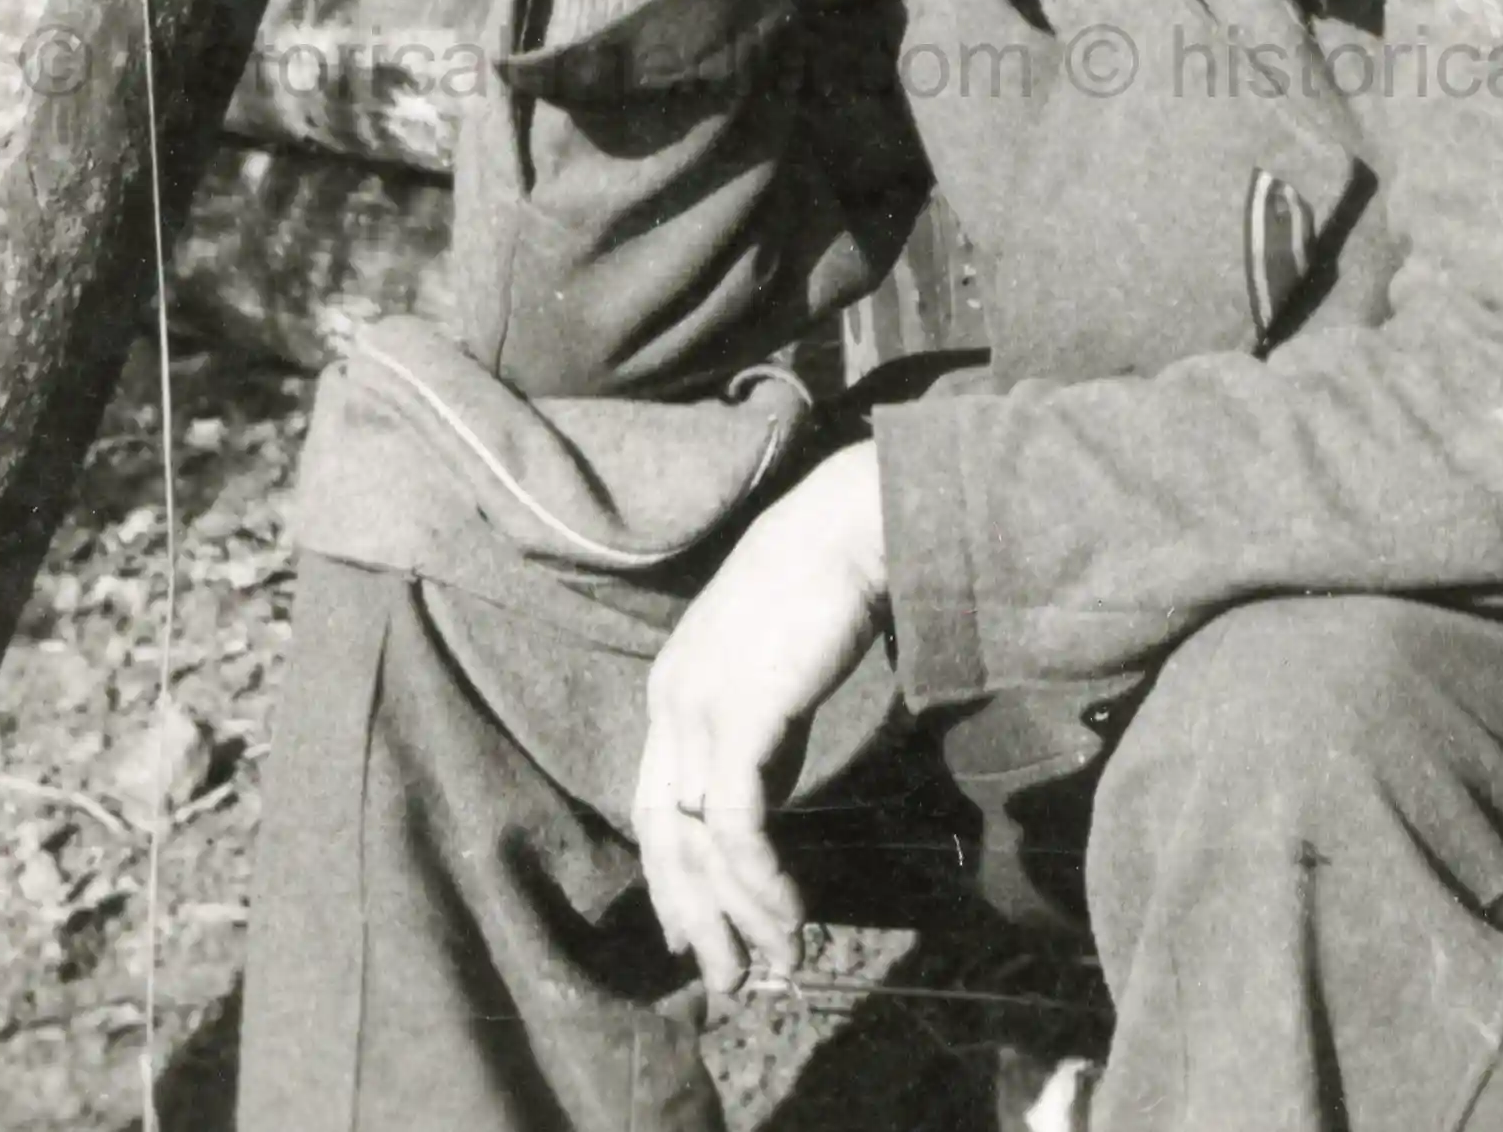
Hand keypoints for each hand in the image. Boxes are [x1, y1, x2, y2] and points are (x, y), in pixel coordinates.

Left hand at [633, 441, 888, 996]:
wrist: (848, 527)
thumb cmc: (827, 583)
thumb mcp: (778, 665)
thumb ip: (763, 722)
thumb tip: (772, 784)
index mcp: (675, 688)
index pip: (653, 802)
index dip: (671, 874)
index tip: (695, 930)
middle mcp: (671, 703)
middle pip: (660, 834)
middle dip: (694, 913)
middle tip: (724, 976)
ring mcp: (696, 709)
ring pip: (696, 841)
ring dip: (736, 912)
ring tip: (772, 958)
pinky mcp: (736, 718)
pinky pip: (735, 826)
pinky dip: (759, 880)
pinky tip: (789, 911)